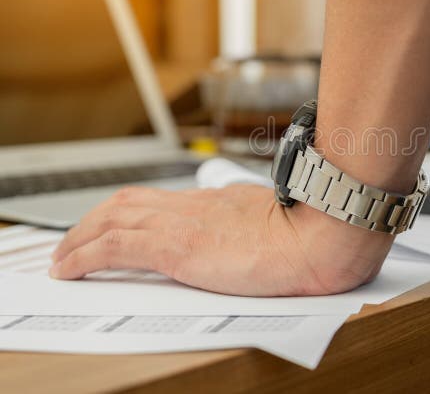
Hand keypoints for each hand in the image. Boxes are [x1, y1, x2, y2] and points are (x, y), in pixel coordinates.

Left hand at [49, 185, 392, 295]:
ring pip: (111, 219)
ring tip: (64, 258)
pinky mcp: (177, 247)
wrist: (324, 233)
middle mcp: (194, 207)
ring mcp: (183, 223)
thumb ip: (261, 225)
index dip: (128, 212)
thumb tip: (264, 235)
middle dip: (93, 221)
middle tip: (74, 241)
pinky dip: (84, 255)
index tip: (114, 225)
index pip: (158, 201)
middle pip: (127, 203)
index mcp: (217, 204)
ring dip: (79, 237)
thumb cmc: (316, 230)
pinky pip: (113, 247)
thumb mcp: (281, 221)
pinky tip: (70, 269)